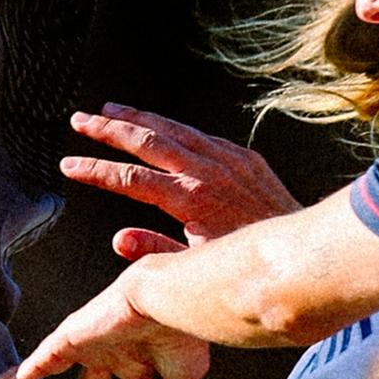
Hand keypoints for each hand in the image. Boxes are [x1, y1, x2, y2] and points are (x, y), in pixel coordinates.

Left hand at [3, 271, 212, 378]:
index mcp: (145, 360)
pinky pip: (42, 357)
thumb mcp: (183, 374)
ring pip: (59, 363)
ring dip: (38, 376)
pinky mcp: (74, 335)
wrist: (167, 299)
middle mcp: (118, 350)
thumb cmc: (181, 332)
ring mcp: (94, 342)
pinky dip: (25, 371)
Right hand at [63, 106, 300, 250]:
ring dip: (139, 117)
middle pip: (146, 140)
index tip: (68, 164)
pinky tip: (162, 124)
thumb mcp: (198, 268)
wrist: (310, 255)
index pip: (129, 178)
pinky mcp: (246, 159)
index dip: (95, 170)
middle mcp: (207, 172)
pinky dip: (175, 127)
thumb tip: (119, 239)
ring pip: (173, 128)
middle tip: (79, 120)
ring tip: (110, 109)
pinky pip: (202, 134)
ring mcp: (228, 160)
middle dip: (108, 128)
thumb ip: (156, 251)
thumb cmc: (255, 269)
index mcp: (190, 199)